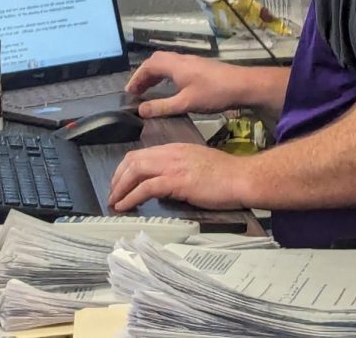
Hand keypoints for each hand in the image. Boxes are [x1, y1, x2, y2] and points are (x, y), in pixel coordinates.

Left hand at [108, 143, 250, 211]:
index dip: (126, 168)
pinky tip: (125, 206)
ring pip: (135, 171)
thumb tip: (165, 183)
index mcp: (175, 149)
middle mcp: (170, 154)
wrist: (242, 178)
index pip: (142, 154)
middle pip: (133, 160)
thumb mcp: (197, 165)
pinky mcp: (177, 181)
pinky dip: (131, 197)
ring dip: (120, 187)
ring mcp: (173, 166)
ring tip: (115, 201)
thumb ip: (179, 169)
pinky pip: (146, 187)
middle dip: (117, 178)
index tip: (120, 182)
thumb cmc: (226, 176)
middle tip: (113, 193)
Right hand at [126, 51, 248, 117]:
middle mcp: (181, 59)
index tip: (129, 92)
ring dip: (155, 75)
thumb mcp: (185, 103)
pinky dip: (165, 75)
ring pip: (166, 63)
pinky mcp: (199, 66)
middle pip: (155, 61)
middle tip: (137, 91)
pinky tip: (169, 88)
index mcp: (174, 65)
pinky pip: (175, 67)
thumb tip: (141, 110)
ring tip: (148, 90)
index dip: (136, 78)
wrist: (243, 85)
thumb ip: (162, 106)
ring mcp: (191, 61)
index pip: (147, 66)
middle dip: (143, 75)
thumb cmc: (214, 93)